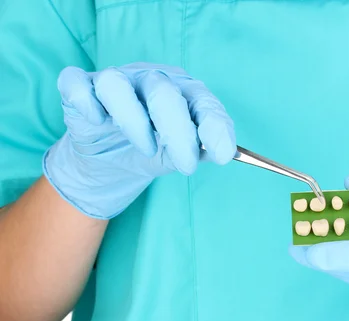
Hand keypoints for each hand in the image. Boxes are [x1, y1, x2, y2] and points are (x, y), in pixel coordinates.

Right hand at [43, 62, 235, 218]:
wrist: (114, 162)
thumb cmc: (157, 149)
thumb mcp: (184, 154)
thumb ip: (204, 150)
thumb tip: (224, 152)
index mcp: (184, 92)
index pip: (203, 102)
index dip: (214, 127)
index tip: (223, 155)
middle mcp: (151, 80)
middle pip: (162, 91)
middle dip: (177, 131)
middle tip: (186, 165)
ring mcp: (116, 81)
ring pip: (117, 84)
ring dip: (133, 119)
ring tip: (147, 148)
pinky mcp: (81, 89)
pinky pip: (77, 84)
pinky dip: (86, 101)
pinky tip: (98, 121)